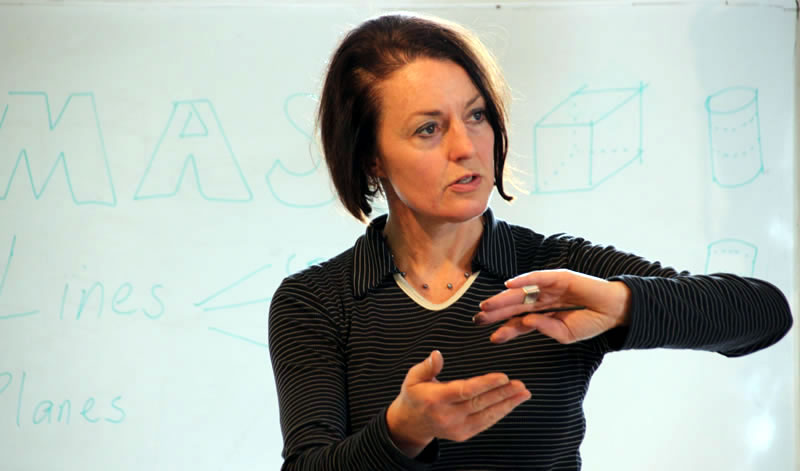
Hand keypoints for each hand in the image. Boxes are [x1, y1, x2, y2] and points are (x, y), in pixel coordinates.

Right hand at [386, 350, 530, 456]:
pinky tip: (512, 403)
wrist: (411, 424)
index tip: (503, 376)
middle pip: (480, 403)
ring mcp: (456, 428)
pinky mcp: (463, 435)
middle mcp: (447, 416)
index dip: (486, 384)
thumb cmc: (415, 396)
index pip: (465, 391)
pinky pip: (485, 423)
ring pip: (487, 415)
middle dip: (503, 393)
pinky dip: (500, 413)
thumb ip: (427, 366)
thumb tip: (437, 354)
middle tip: (521, 384)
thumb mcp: (413, 378)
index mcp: (435, 399)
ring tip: (524, 393)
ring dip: (507, 404)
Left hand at [474, 269, 630, 343]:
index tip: (492, 337)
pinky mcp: (559, 277)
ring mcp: (549, 287)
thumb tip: (525, 322)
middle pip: (514, 306)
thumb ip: (545, 329)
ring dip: (503, 299)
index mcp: (544, 314)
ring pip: (521, 293)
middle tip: (478, 320)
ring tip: (487, 306)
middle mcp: (543, 299)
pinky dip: (523, 280)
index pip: (519, 321)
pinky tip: (508, 285)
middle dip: (496, 313)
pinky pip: (537, 278)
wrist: (614, 309)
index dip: (505, 329)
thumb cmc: (591, 322)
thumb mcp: (566, 334)